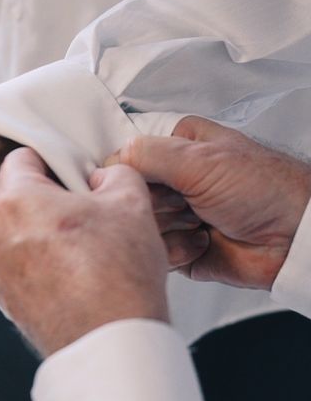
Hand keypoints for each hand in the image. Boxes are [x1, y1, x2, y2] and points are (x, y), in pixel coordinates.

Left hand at [0, 147, 169, 356]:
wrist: (111, 344)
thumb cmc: (117, 275)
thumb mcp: (131, 203)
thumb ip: (114, 174)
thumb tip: (103, 179)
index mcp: (17, 203)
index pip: (20, 158)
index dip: (51, 158)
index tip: (73, 172)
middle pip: (19, 199)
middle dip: (51, 199)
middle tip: (87, 211)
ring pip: (20, 234)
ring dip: (46, 233)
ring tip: (86, 248)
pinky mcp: (7, 301)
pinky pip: (22, 267)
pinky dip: (43, 264)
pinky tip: (77, 275)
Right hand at [107, 116, 310, 289]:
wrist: (294, 238)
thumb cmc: (264, 189)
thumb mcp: (201, 160)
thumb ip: (148, 154)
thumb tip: (108, 160)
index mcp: (174, 148)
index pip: (125, 159)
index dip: (130, 175)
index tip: (148, 181)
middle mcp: (170, 180)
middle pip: (129, 197)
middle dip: (159, 204)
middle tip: (187, 202)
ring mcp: (172, 214)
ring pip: (138, 227)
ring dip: (171, 228)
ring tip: (201, 222)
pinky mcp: (176, 247)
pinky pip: (154, 252)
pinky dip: (178, 251)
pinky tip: (203, 242)